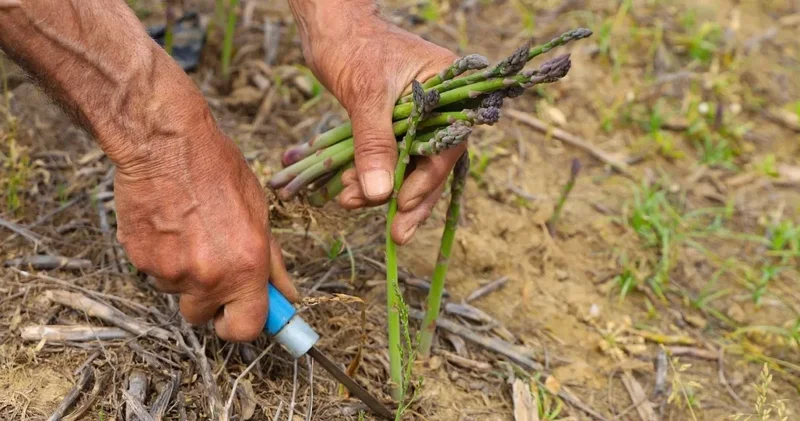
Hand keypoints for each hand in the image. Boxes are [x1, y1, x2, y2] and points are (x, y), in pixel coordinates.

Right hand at [114, 123, 297, 342]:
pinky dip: (160, 257)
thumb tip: (288, 295)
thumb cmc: (217, 170)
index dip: (240, 324)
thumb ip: (272, 262)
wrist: (165, 144)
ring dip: (183, 273)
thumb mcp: (259, 213)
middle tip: (211, 263)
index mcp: (246, 267)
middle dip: (208, 300)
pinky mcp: (139, 259)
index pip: (245, 329)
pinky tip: (168, 224)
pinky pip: (153, 272)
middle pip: (203, 317)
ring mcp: (170, 271)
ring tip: (188, 230)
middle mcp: (209, 276)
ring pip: (176, 292)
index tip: (238, 313)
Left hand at [293, 2, 465, 244]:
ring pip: (408, 165)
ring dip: (381, 188)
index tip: (402, 205)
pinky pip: (389, 158)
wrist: (328, 27)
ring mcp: (418, 116)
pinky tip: (348, 190)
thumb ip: (374, 144)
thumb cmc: (351, 46)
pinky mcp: (395, 124)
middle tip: (397, 234)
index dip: (427, 180)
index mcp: (450, 87)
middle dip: (410, 199)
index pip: (447, 144)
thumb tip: (381, 193)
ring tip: (350, 201)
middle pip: (432, 163)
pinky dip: (369, 175)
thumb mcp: (364, 95)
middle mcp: (440, 105)